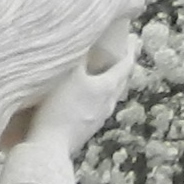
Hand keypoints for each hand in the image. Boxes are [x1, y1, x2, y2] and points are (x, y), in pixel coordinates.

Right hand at [25, 27, 137, 157]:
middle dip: (123, 66)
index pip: (125, 65)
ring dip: (112, 83)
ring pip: (110, 97)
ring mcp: (97, 119)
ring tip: (108, 74)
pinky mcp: (86, 130)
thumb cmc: (58, 108)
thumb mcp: (68, 73)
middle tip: (126, 53)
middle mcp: (107, 104)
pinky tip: (89, 98)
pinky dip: (99, 96)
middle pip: (121, 82)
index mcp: (106, 87)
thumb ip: (78, 55)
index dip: (130, 50)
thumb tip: (84, 35)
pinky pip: (98, 108)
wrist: (49, 147)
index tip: (135, 38)